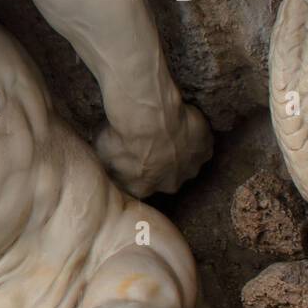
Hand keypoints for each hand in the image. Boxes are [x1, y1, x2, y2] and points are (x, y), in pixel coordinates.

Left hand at [95, 103, 212, 197]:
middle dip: (162, 164)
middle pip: (167, 178)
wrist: (147, 116)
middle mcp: (169, 185)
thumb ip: (109, 166)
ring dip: (180, 151)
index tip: (135, 155)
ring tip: (168, 131)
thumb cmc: (120, 134)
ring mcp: (190, 168)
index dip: (138, 170)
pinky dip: (195, 135)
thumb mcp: (101, 154)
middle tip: (153, 142)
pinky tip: (183, 122)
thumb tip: (107, 169)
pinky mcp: (205, 149)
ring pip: (186, 163)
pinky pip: (201, 144)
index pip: (140, 186)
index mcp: (141, 190)